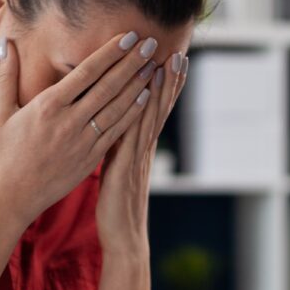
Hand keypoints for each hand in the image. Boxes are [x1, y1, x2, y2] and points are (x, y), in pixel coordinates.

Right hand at [0, 33, 158, 226]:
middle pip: (108, 86)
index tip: (128, 36)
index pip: (86, 72)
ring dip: (138, 85)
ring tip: (154, 66)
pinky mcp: (91, 158)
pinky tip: (145, 98)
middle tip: (151, 43)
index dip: (110, 52)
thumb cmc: (3, 155)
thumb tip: (6, 46)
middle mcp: (69, 121)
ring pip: (117, 108)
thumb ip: (7, 78)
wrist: (12, 197)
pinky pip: (117, 131)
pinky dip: (132, 114)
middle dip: (132, 63)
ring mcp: (83, 141)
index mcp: (48, 106)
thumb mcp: (1, 113)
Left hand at [94, 50, 187, 252]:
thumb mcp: (115, 173)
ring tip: (171, 62)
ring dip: (163, 87)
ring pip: (153, 114)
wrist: (123, 236)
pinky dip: (145, 108)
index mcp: (139, 148)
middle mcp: (144, 148)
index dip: (163, 88)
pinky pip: (138, 129)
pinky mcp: (130, 162)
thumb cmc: (115, 208)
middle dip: (170, 81)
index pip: (153, 111)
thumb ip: (116, 151)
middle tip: (179, 53)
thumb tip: (109, 134)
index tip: (170, 63)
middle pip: (159, 107)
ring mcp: (139, 154)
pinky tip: (148, 90)